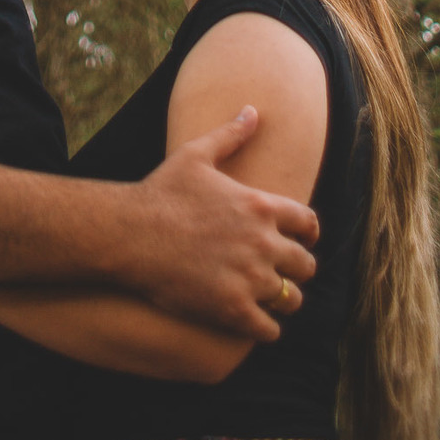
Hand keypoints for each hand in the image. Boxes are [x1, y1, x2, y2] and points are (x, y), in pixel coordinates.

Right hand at [123, 108, 317, 340]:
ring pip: (292, 299)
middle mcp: (263, 243)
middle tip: (284, 272)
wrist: (131, 233)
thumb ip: (230, 134)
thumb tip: (253, 110)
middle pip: (306, 264)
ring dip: (284, 299)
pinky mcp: (233, 310)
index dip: (308, 234)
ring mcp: (249, 279)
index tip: (301, 240)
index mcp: (260, 206)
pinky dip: (266, 328)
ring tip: (271, 299)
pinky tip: (255, 322)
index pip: (309, 224)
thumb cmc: (162, 192)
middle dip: (298, 268)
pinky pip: (269, 330)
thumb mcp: (196, 154)